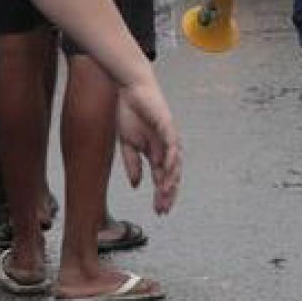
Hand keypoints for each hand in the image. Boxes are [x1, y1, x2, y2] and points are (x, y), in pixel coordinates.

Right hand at [115, 81, 182, 214]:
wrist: (129, 89)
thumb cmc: (129, 112)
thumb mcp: (127, 144)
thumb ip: (132, 164)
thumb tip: (136, 185)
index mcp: (155, 152)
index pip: (162, 178)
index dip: (162, 195)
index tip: (159, 211)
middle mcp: (165, 147)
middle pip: (171, 175)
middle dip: (168, 193)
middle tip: (163, 210)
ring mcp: (168, 137)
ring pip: (174, 163)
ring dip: (170, 180)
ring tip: (165, 195)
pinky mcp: (167, 125)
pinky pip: (172, 145)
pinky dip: (170, 159)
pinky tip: (167, 172)